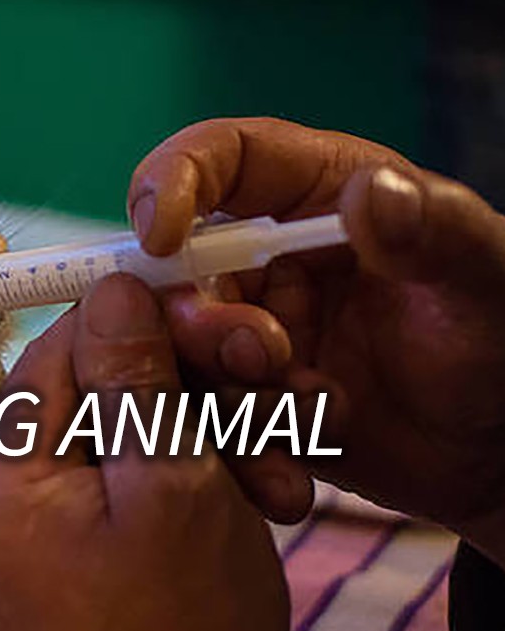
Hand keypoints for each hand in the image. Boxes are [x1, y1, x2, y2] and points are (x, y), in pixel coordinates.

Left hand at [0, 275, 299, 630]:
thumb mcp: (176, 487)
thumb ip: (137, 380)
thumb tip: (112, 285)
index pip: (50, 359)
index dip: (129, 324)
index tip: (201, 311)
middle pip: (84, 403)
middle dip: (182, 396)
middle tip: (264, 395)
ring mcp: (11, 548)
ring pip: (108, 448)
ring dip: (195, 447)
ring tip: (273, 480)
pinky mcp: (47, 569)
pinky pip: (106, 495)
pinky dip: (172, 489)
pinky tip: (245, 503)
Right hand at [128, 117, 504, 567]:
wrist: (493, 455)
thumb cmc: (502, 343)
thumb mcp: (485, 280)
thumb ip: (436, 232)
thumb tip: (370, 194)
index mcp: (317, 195)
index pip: (221, 159)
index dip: (171, 181)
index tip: (161, 236)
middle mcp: (268, 258)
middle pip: (180, 269)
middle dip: (203, 320)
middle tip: (265, 358)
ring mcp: (249, 331)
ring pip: (178, 352)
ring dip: (226, 391)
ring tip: (310, 417)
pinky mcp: (244, 397)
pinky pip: (202, 416)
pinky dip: (235, 447)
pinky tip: (292, 471)